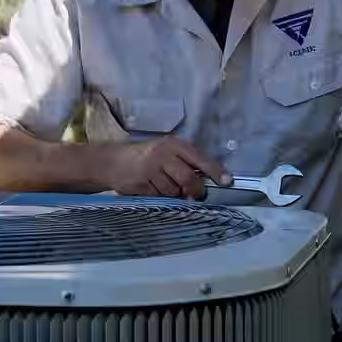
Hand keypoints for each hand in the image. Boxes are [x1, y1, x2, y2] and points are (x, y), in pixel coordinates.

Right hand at [107, 137, 230, 199]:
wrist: (115, 161)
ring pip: (174, 191)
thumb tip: (210, 180)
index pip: (199, 158)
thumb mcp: (169, 151)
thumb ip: (188, 162)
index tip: (226, 182)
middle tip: (196, 194)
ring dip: (175, 194)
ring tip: (167, 186)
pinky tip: (154, 188)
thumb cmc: (149, 156)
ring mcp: (150, 170)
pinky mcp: (141, 184)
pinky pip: (160, 197)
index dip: (214, 171)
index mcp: (174, 144)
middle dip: (195, 190)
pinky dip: (162, 197)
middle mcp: (163, 155)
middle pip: (188, 178)